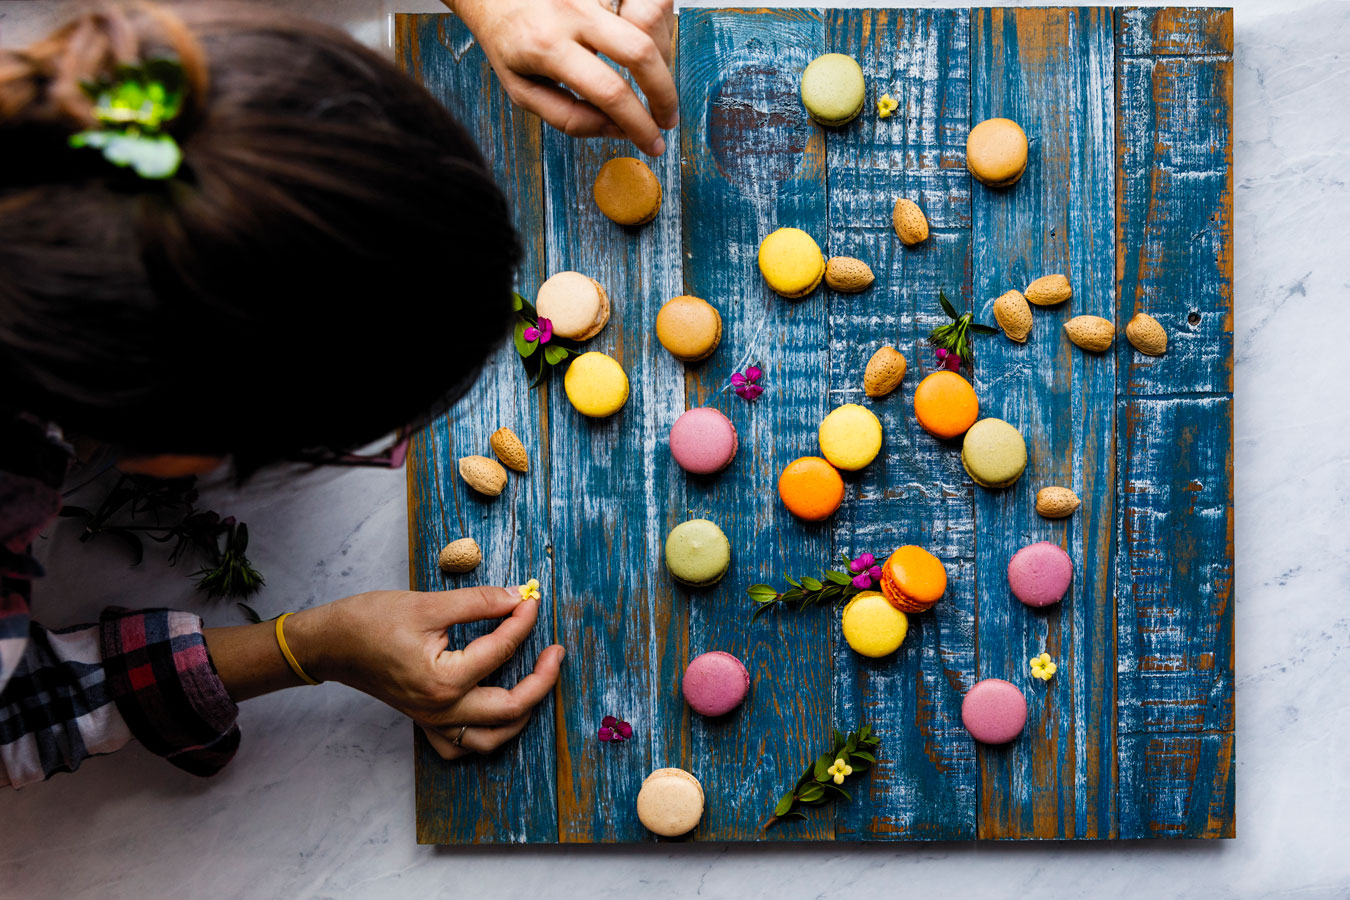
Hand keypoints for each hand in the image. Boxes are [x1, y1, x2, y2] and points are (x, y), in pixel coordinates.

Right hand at [297, 587, 564, 759]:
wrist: (330, 643)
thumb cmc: (370, 621)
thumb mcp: (428, 604)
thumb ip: (479, 602)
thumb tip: (518, 596)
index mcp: (443, 680)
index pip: (500, 652)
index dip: (522, 622)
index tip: (531, 600)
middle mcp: (441, 709)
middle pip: (511, 708)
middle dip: (542, 680)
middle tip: (556, 651)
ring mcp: (432, 721)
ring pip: (491, 738)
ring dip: (521, 715)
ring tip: (538, 684)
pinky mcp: (424, 720)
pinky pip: (462, 744)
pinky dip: (486, 734)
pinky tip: (497, 712)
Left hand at [448, 0, 676, 156]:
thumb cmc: (508, 39)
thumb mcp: (523, 90)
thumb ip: (569, 117)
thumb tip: (617, 130)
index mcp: (545, 45)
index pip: (609, 91)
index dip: (639, 124)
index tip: (653, 143)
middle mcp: (570, 9)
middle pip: (640, 52)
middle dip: (665, 93)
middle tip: (667, 117)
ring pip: (651, 18)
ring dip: (663, 55)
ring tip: (651, 76)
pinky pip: (650, 0)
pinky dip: (656, 24)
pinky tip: (644, 41)